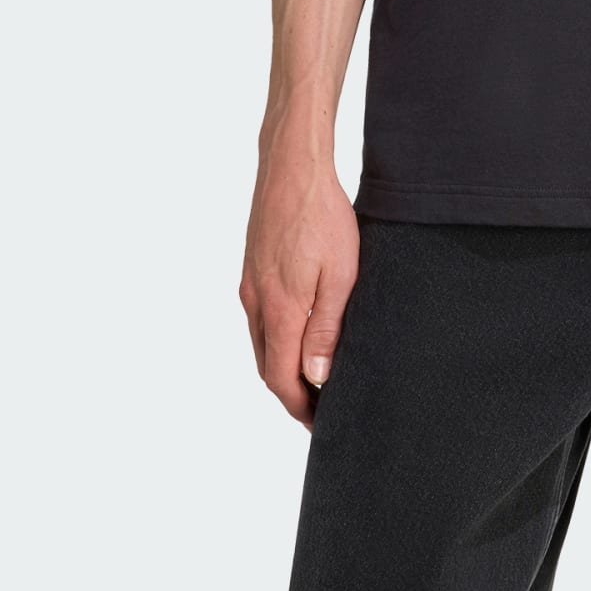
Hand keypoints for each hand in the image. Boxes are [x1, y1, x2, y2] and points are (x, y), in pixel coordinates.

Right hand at [240, 147, 359, 431]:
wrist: (292, 166)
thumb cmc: (323, 214)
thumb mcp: (341, 273)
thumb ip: (326, 327)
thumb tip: (316, 376)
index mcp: (279, 309)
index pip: (281, 379)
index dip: (299, 408)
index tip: (319, 424)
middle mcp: (256, 302)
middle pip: (267, 366)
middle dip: (291, 393)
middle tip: (319, 409)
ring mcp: (249, 285)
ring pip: (260, 343)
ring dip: (281, 366)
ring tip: (312, 377)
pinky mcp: (250, 268)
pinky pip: (259, 318)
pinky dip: (275, 339)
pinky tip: (296, 334)